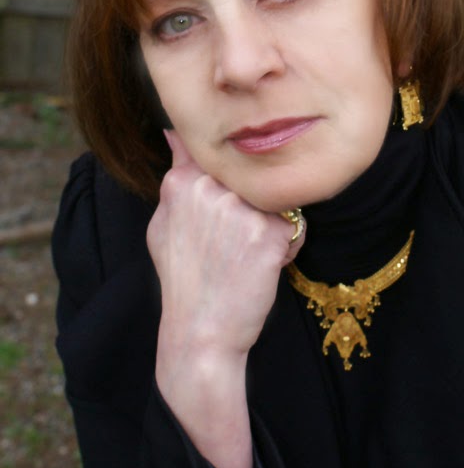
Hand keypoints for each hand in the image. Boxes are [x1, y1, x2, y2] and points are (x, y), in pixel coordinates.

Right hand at [147, 129, 305, 467]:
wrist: (201, 333)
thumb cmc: (183, 281)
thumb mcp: (163, 225)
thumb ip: (175, 174)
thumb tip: (175, 134)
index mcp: (182, 182)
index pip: (224, 158)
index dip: (233, 185)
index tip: (227, 213)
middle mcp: (210, 189)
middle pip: (255, 178)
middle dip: (254, 204)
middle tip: (235, 243)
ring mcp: (240, 209)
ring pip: (277, 200)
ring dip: (272, 224)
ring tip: (248, 255)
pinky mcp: (269, 233)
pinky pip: (294, 225)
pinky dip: (287, 246)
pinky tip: (265, 267)